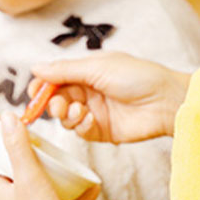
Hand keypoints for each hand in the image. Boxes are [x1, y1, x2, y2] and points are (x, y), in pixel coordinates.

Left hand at [0, 113, 97, 199]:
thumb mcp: (30, 178)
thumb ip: (19, 147)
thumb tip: (5, 118)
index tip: (1, 130)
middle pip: (6, 179)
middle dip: (20, 159)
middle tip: (35, 144)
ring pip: (32, 194)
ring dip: (47, 178)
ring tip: (61, 164)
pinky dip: (71, 199)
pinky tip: (90, 189)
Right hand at [29, 52, 190, 143]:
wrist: (165, 101)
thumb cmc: (138, 76)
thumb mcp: (98, 67)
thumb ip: (65, 70)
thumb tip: (36, 68)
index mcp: (87, 71)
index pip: (56, 79)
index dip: (42, 86)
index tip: (33, 93)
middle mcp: (89, 91)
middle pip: (57, 99)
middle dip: (52, 103)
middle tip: (57, 105)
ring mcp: (95, 112)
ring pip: (66, 117)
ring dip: (66, 115)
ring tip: (78, 111)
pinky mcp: (103, 131)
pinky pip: (81, 132)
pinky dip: (80, 126)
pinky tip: (89, 120)